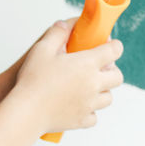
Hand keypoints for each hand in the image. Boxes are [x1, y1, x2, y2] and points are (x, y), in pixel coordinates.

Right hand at [12, 17, 122, 133]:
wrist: (27, 111)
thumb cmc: (33, 79)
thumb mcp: (42, 49)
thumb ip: (56, 33)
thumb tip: (65, 25)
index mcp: (87, 64)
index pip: (114, 51)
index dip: (114, 45)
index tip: (109, 45)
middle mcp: (93, 84)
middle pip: (117, 77)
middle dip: (112, 70)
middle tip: (99, 67)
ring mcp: (90, 104)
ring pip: (108, 98)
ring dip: (102, 90)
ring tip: (88, 86)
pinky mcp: (82, 120)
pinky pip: (94, 116)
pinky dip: (90, 110)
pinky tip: (79, 104)